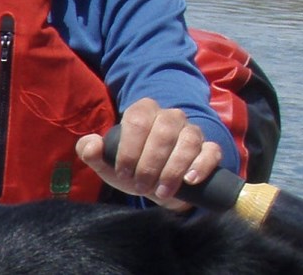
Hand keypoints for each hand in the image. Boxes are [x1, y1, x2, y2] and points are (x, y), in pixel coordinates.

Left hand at [75, 98, 222, 209]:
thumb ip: (90, 152)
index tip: (123, 172)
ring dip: (173, 169)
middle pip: (163, 132)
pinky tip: (190, 180)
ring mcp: (191, 130)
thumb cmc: (132, 168)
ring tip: (161, 191)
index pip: (137, 120)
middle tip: (141, 186)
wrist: (159, 186)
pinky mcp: (209, 148)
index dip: (129, 148)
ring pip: (188, 141)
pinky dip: (201, 165)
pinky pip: (211, 151)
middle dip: (150, 163)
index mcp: (143, 110)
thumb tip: (91, 145)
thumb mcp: (107, 163)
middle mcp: (169, 115)